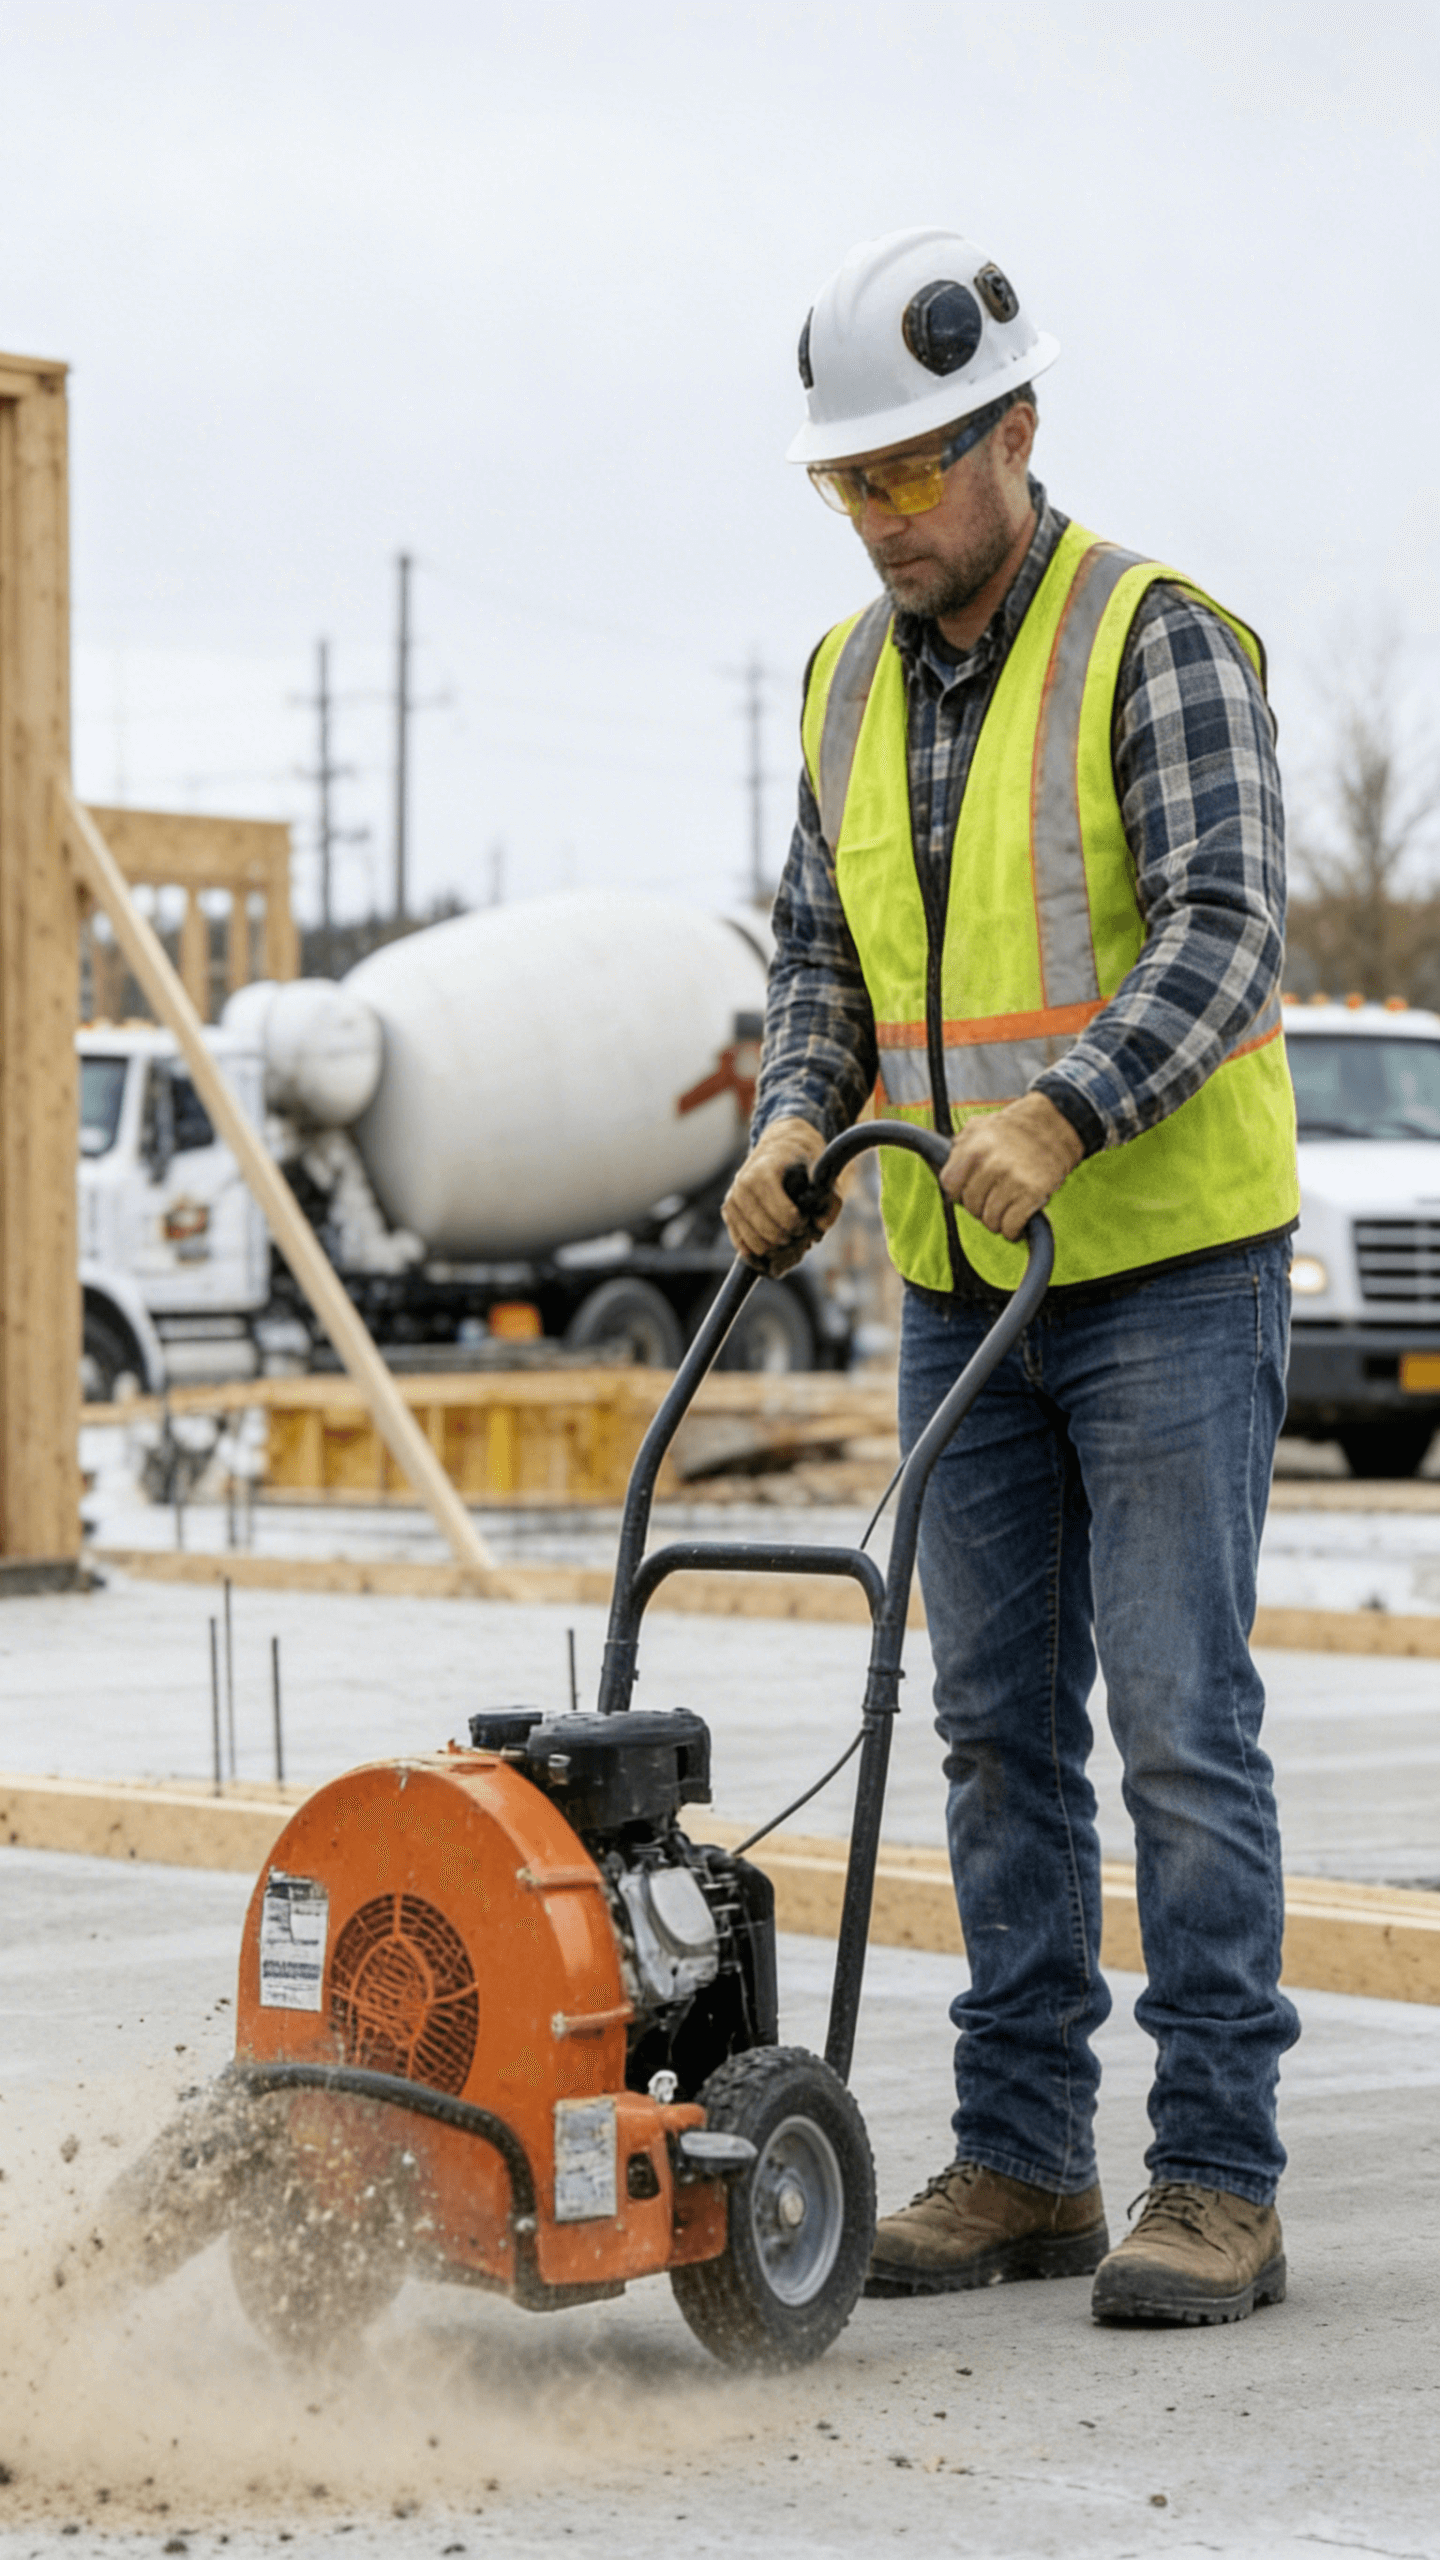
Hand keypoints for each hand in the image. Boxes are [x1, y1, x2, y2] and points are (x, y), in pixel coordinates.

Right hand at [722, 1116, 840, 1275]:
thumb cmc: (803, 1159)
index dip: (800, 1225)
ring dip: (774, 1247)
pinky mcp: (727, 1210)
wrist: (779, 1145)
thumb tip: (820, 1227)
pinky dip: (756, 1251)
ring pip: (754, 1243)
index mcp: (765, 1171)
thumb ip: (830, 1198)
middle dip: (789, 1238)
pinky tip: (770, 1246)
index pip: (785, 1215)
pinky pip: (739, 1243)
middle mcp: (743, 1184)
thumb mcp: (822, 1171)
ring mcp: (732, 1198)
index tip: (806, 1219)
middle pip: (769, 1232)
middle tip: (799, 1230)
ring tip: (786, 1234)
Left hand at [940, 1092, 1083, 1240]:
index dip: (958, 1191)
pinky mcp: (1033, 1195)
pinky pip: (1011, 1227)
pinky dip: (1012, 1230)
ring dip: (996, 1220)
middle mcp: (991, 1165)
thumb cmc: (1013, 1130)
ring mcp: (1013, 1181)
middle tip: (992, 1197)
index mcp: (974, 1149)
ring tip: (1005, 1207)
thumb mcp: (979, 1127)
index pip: (950, 1185)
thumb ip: (958, 1147)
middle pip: (971, 1206)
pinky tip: (1016, 1221)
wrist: (1054, 1126)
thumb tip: (940, 1165)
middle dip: (979, 1205)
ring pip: (990, 1220)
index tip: (968, 1189)